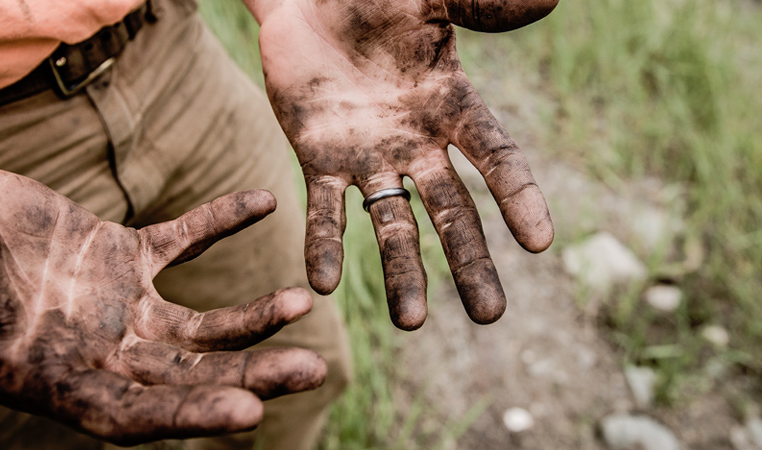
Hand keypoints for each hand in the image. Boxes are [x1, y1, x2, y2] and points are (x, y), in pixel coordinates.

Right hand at [0, 163, 326, 444]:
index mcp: (58, 382)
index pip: (133, 415)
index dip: (189, 416)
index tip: (250, 414)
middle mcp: (100, 352)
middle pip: (189, 375)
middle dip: (250, 374)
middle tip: (313, 371)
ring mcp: (118, 304)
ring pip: (200, 322)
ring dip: (253, 314)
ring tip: (302, 302)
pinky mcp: (123, 254)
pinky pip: (183, 238)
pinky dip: (220, 220)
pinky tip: (264, 201)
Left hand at [254, 0, 556, 329]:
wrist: (310, 0)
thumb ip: (480, 4)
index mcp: (451, 106)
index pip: (495, 157)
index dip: (518, 197)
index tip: (541, 242)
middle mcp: (416, 143)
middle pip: (451, 211)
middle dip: (469, 262)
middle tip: (490, 315)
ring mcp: (368, 157)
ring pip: (390, 223)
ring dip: (401, 272)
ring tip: (409, 323)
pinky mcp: (319, 159)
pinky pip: (323, 209)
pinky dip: (325, 245)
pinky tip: (323, 284)